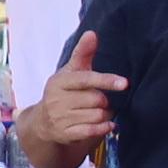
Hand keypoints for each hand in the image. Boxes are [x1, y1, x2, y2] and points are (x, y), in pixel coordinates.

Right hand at [27, 32, 125, 150]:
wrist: (42, 122)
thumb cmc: (63, 92)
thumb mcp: (70, 72)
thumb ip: (83, 53)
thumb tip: (91, 33)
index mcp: (59, 82)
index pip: (86, 79)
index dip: (106, 81)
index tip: (124, 84)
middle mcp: (56, 100)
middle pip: (96, 99)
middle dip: (104, 101)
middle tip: (100, 100)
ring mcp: (59, 118)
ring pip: (97, 116)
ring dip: (104, 115)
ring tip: (98, 112)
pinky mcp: (64, 134)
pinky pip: (91, 131)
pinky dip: (103, 128)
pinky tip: (107, 124)